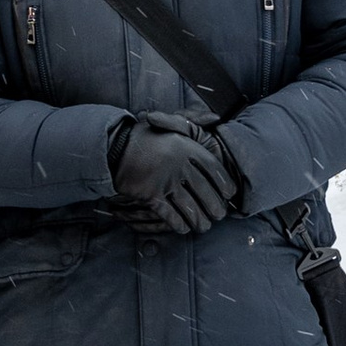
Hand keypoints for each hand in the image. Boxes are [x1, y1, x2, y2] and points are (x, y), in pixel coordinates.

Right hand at [110, 116, 241, 236]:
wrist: (115, 147)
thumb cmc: (147, 136)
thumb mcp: (172, 122)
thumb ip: (195, 118)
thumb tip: (216, 117)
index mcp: (186, 148)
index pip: (215, 171)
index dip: (225, 185)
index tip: (229, 195)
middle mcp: (178, 165)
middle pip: (206, 194)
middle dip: (215, 208)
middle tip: (218, 215)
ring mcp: (164, 181)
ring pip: (191, 209)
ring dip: (199, 221)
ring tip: (203, 225)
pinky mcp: (150, 195)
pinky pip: (171, 216)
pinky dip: (180, 224)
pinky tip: (184, 227)